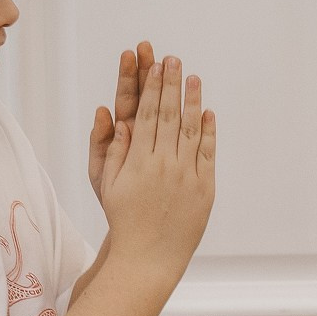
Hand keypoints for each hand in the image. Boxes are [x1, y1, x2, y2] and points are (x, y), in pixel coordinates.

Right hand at [95, 53, 216, 276]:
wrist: (148, 256)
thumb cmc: (124, 217)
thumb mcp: (107, 183)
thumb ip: (112, 148)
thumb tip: (115, 116)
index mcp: (137, 160)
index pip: (147, 114)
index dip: (152, 88)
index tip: (155, 65)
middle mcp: (163, 164)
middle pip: (169, 115)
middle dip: (171, 85)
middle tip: (174, 59)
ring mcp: (186, 175)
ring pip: (191, 130)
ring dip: (192, 101)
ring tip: (193, 77)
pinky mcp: (205, 188)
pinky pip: (208, 153)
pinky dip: (209, 131)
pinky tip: (208, 112)